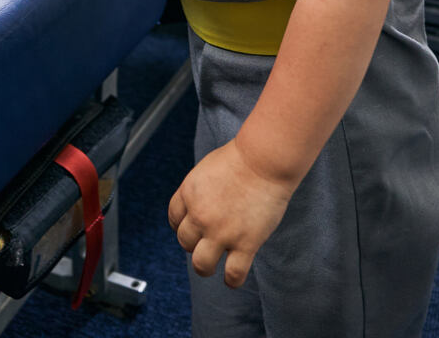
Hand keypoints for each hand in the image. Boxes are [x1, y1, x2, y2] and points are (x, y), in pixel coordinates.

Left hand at [167, 140, 296, 288]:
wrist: (265, 160)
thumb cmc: (242, 157)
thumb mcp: (207, 168)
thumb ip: (200, 189)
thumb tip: (199, 204)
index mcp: (189, 193)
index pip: (174, 218)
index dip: (181, 225)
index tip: (192, 228)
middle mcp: (200, 215)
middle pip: (185, 241)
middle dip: (194, 243)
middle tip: (207, 241)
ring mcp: (221, 232)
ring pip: (202, 264)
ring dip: (205, 267)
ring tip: (212, 266)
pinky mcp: (245, 243)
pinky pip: (233, 273)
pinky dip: (231, 280)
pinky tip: (232, 279)